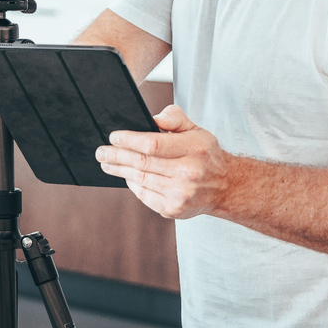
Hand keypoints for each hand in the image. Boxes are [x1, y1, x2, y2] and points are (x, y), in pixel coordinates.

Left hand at [95, 105, 230, 218]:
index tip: (114, 137)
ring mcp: (181, 194)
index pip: (152, 144)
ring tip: (107, 163)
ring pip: (141, 180)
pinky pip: (145, 196)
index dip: (129, 140)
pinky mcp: (174, 209)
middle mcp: (188, 173)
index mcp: (194, 149)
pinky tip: (126, 176)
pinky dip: (133, 185)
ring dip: (120, 170)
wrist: (226, 187)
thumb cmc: (206, 154)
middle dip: (117, 156)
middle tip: (101, 151)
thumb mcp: (196, 129)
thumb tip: (152, 118)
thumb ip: (174, 118)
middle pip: (142, 163)